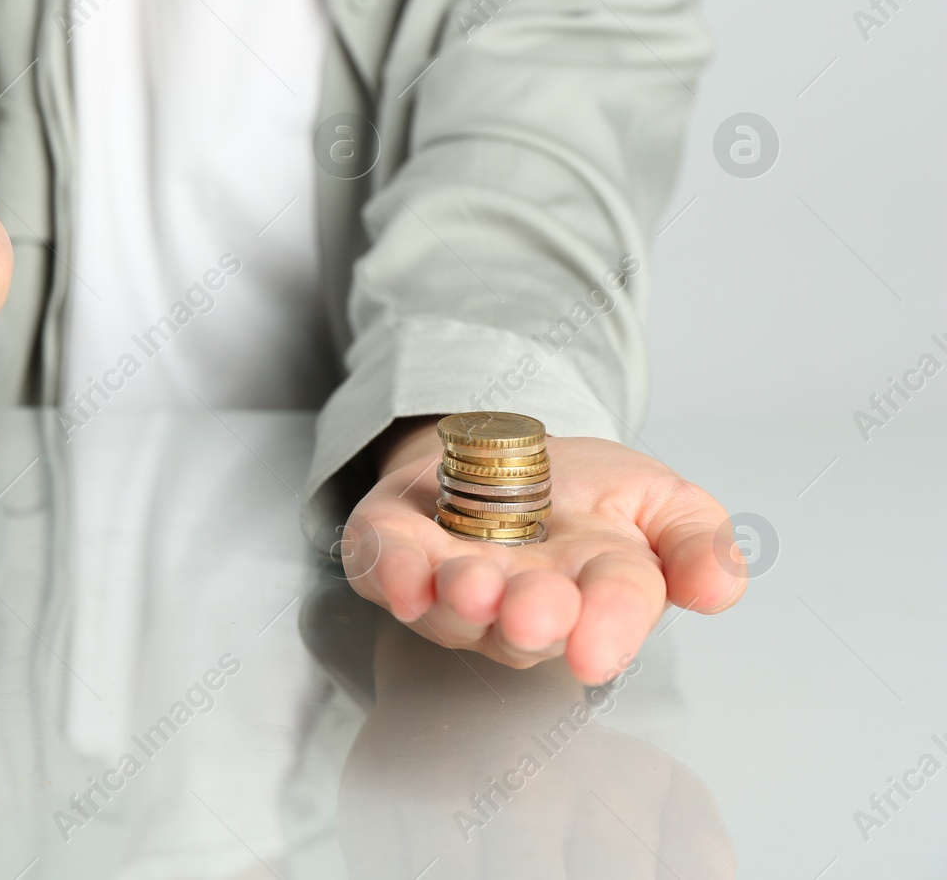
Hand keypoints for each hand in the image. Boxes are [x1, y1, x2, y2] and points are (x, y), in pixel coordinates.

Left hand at [343, 422, 745, 682]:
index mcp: (598, 588)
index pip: (613, 610)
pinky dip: (390, 573)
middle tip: (532, 612)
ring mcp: (454, 585)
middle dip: (528, 619)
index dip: (607, 630)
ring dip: (458, 600)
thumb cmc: (585, 492)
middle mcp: (523, 603)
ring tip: (471, 583)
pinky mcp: (395, 557)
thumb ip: (695, 539)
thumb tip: (717, 587)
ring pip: (451, 609)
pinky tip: (399, 573)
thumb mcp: (658, 497)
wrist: (503, 452)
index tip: (596, 651)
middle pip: (525, 625)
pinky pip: (385, 573)